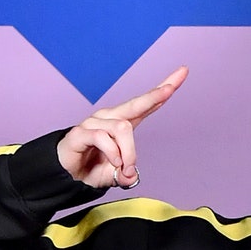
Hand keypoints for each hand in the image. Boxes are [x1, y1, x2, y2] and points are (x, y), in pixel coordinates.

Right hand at [56, 67, 187, 189]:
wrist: (67, 175)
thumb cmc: (93, 168)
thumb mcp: (118, 174)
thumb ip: (128, 174)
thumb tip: (130, 174)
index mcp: (124, 123)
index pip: (146, 104)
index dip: (163, 90)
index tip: (183, 73)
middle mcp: (110, 118)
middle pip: (136, 103)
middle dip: (155, 95)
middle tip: (170, 88)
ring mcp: (95, 122)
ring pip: (123, 128)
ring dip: (128, 152)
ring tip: (124, 166)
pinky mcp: (81, 131)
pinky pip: (103, 138)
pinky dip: (113, 153)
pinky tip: (114, 162)